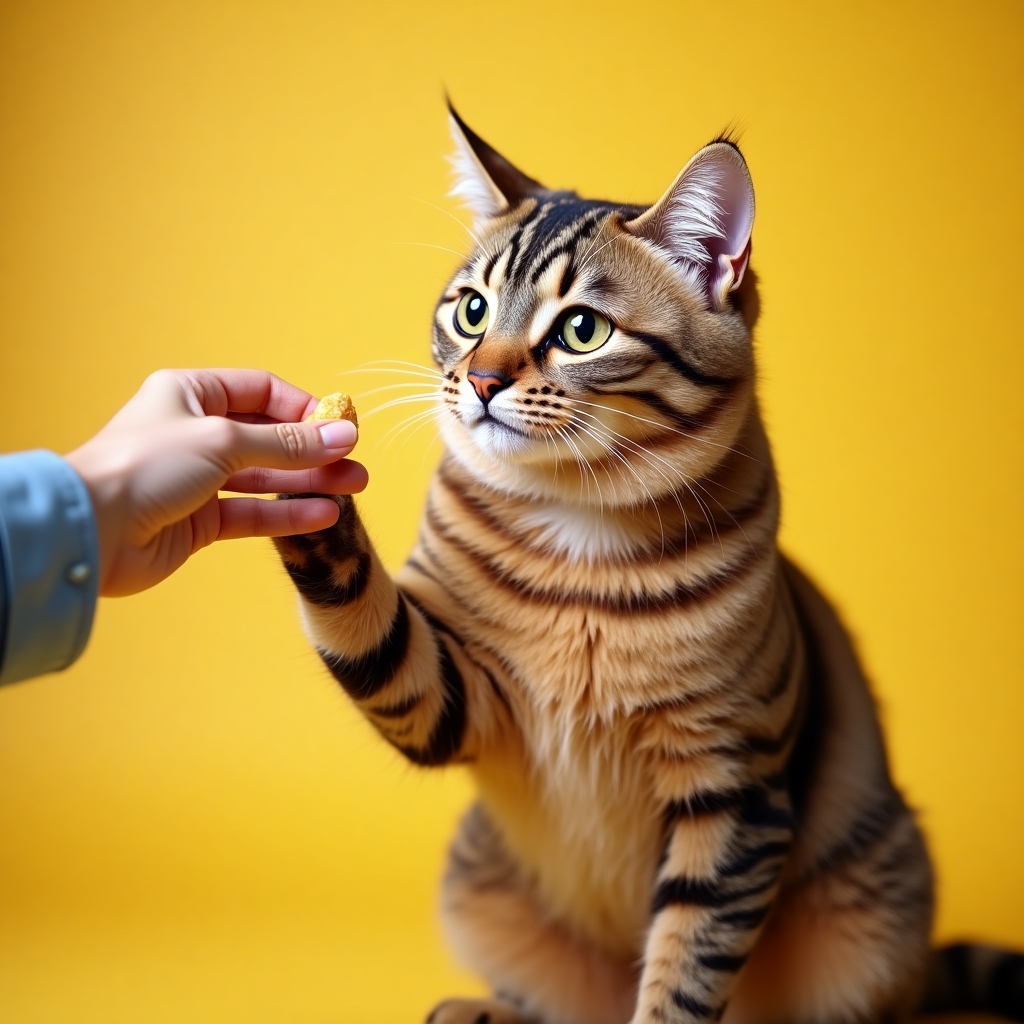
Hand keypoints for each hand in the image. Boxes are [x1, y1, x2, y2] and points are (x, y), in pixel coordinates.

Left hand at [65, 368, 367, 596]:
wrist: (92, 530)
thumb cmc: (145, 466)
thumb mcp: (224, 442)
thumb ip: (287, 443)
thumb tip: (344, 434)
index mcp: (190, 394)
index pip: (261, 392)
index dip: (303, 408)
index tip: (340, 426)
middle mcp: (195, 433)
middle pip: (270, 437)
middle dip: (315, 450)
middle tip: (356, 463)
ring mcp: (198, 479)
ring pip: (266, 477)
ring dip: (310, 482)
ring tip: (353, 487)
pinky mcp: (199, 521)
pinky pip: (253, 512)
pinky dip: (287, 513)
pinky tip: (323, 514)